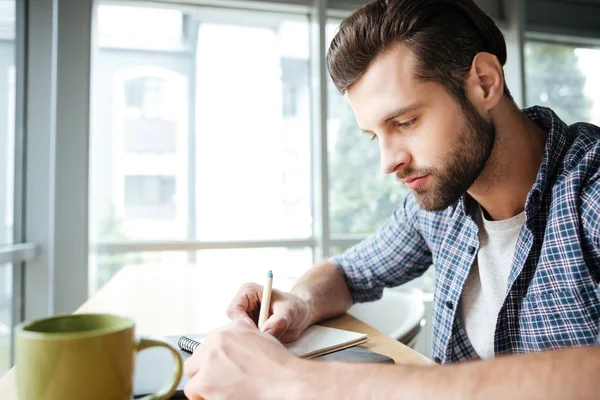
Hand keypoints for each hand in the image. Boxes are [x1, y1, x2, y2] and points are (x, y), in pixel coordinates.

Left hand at [183, 319, 304, 399]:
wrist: (285, 381)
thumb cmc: (278, 365)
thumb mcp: (261, 338)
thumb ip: (242, 337)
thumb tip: (234, 346)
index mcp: (230, 329)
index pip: (210, 343)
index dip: (215, 358)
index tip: (220, 367)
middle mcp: (217, 340)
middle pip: (198, 356)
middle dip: (206, 369)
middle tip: (219, 381)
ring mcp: (209, 360)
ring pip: (193, 373)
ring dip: (203, 382)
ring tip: (219, 390)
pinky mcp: (205, 381)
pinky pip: (192, 390)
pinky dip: (202, 396)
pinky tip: (218, 397)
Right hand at [226, 282, 311, 342]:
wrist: (300, 315)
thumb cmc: (294, 306)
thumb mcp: (290, 311)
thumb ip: (279, 320)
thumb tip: (266, 331)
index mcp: (248, 292)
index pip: (234, 309)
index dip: (242, 322)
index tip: (257, 332)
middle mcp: (243, 305)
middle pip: (233, 324)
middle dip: (247, 334)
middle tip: (263, 342)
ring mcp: (245, 319)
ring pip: (239, 335)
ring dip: (252, 341)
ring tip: (270, 342)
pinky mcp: (249, 331)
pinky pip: (247, 342)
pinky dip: (256, 346)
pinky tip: (268, 345)